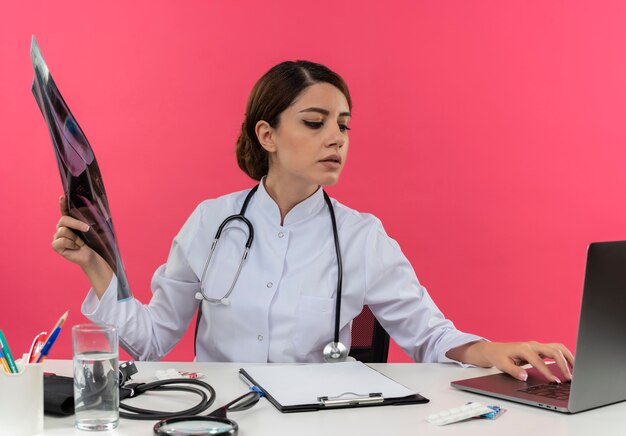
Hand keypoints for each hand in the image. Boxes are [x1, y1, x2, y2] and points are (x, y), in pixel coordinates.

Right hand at [51, 195, 93, 266]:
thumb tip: (91, 209)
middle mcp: (61, 227)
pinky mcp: (55, 245)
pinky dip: (71, 244)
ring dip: (76, 238)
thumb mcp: (93, 229)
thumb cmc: (92, 242)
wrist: (92, 256)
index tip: (63, 197)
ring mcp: (57, 236)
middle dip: (76, 224)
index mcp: (70, 221)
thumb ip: (88, 220)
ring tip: (80, 243)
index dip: (63, 203)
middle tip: (87, 229)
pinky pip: (61, 241)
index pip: (65, 210)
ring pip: (63, 231)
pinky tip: (75, 247)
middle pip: (64, 220)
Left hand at [448, 340, 574, 382]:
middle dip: (563, 364)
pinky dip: (565, 356)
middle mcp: (532, 345)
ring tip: (575, 371)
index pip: (539, 361)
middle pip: (553, 351)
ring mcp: (537, 345)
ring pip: (558, 347)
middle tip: (569, 378)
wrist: (495, 350)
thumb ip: (513, 371)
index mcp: (523, 348)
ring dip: (568, 357)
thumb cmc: (499, 357)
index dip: (548, 372)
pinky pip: (556, 349)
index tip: (555, 381)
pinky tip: (570, 365)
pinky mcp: (540, 348)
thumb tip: (524, 376)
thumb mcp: (502, 365)